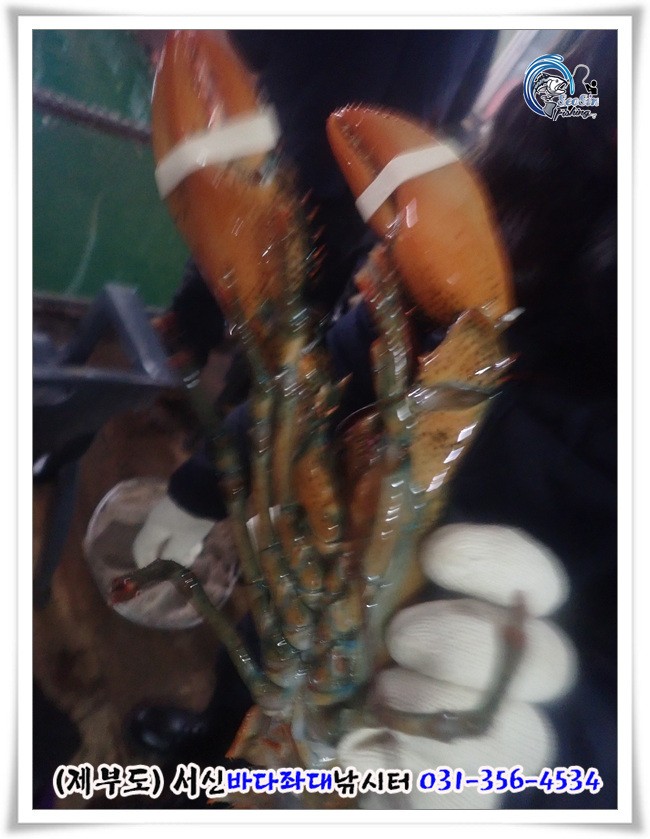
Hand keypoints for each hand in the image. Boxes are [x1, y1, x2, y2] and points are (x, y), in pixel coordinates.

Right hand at [131, 494, 214, 568]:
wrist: (208, 489)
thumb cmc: (192, 520)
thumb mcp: (183, 543)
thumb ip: (172, 558)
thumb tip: (168, 566)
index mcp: (152, 528)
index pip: (140, 549)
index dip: (146, 564)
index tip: (157, 576)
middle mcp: (157, 520)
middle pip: (158, 544)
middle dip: (170, 557)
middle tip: (183, 565)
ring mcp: (170, 513)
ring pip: (171, 538)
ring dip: (182, 549)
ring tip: (195, 554)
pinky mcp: (183, 509)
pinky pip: (180, 529)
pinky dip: (187, 539)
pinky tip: (199, 543)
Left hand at [337, 524, 576, 808]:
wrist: (330, 726)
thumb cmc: (346, 638)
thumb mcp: (356, 592)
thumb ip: (380, 564)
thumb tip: (379, 524)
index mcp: (492, 614)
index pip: (537, 581)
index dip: (500, 562)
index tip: (435, 553)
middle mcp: (512, 678)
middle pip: (549, 662)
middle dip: (468, 645)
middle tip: (400, 637)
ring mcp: (499, 743)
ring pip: (525, 738)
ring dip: (443, 711)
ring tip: (382, 693)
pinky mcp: (467, 793)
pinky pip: (471, 794)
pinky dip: (418, 767)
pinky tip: (369, 744)